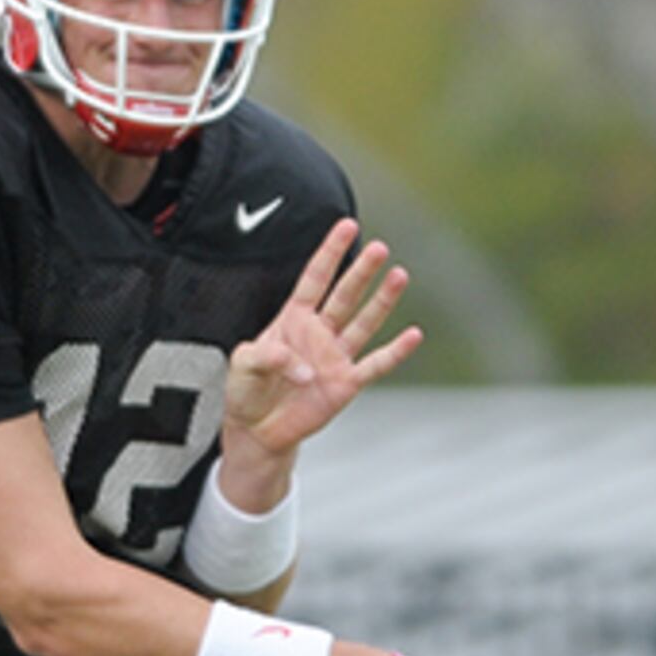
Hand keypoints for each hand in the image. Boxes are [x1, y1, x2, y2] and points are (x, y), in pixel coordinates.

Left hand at [223, 219, 422, 465]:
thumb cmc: (247, 391)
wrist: (257, 430)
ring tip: (399, 275)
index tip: (346, 224)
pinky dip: (396, 352)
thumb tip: (304, 367)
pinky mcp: (347, 383)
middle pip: (345, 294)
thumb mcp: (242, 364)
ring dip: (382, 301)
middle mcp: (320, 332)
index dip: (330, 251)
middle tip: (379, 247)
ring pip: (364, 322)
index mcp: (293, 318)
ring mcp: (336, 356)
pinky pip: (376, 365)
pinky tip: (413, 335)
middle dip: (361, 270)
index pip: (315, 277)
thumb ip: (267, 355)